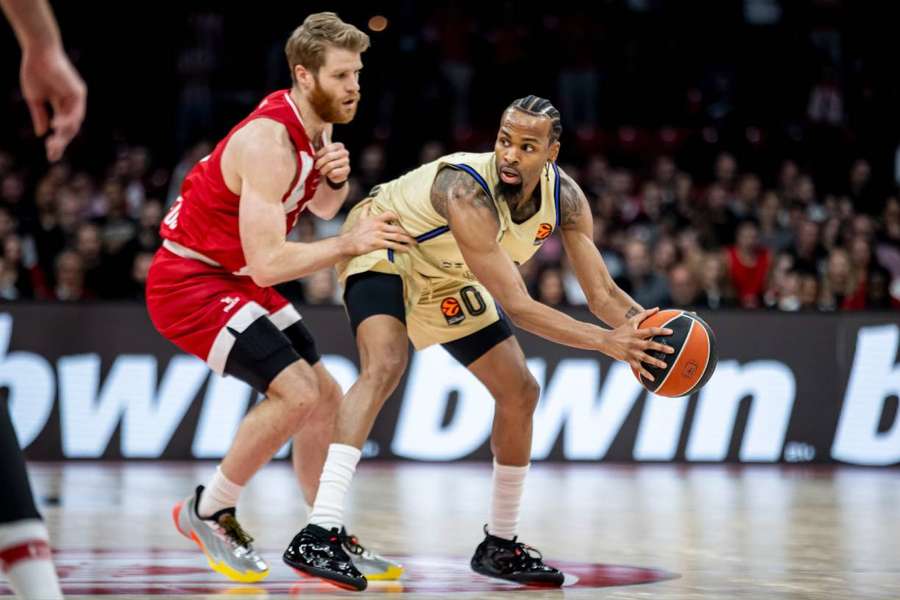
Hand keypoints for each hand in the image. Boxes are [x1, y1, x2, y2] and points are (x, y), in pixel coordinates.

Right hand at [20, 46, 85, 161]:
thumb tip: (42, 134)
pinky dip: (66, 120)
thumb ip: (40, 116)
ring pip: (73, 123)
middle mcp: (72, 103)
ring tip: (53, 145)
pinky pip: (74, 112)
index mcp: (63, 105)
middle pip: (70, 129)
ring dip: (63, 136)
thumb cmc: (35, 72)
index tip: (50, 156)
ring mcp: (77, 98)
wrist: (37, 53)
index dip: (57, 142)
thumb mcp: (35, 98)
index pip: (62, 128)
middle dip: (61, 143)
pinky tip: (55, 127)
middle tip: (52, 155)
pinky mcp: (78, 92)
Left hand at [315, 141, 349, 184]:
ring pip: (330, 165)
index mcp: (339, 146)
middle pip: (328, 156)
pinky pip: (333, 172)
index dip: (319, 154)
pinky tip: (329, 174)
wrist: (335, 174)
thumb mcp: (324, 154)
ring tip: (322, 171)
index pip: (327, 148)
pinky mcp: (347, 170)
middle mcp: (345, 152)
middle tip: (316, 167)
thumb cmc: (328, 162)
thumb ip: (319, 149)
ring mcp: (346, 161)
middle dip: (320, 162)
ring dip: (323, 170)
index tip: (314, 158)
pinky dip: (329, 175)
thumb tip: (308, 148)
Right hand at [343, 208, 415, 254]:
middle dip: (407, 232)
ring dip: (407, 240)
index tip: (405, 222)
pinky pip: (392, 245)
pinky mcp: (377, 244)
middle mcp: (378, 226)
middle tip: (415, 236)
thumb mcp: (360, 219)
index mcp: (375, 219)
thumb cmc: (355, 232)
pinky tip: (407, 250)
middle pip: (397, 228)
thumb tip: (368, 203)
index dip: (398, 217)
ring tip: (414, 243)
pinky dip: (401, 247)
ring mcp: (378, 235)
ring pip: (397, 236)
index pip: (390, 214)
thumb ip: (365, 211)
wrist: (348, 243)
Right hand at [603, 307, 674, 381]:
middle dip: (661, 348)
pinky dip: (645, 373)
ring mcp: (631, 352)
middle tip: (672, 350)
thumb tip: (657, 308)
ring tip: (665, 365)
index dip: (660, 331)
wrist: (605, 340)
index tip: (671, 332)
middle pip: (650, 345)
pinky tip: (653, 378)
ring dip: (655, 362)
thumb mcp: (631, 321)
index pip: (650, 331)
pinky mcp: (628, 359)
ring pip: (645, 358)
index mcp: (636, 333)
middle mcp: (634, 342)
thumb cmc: (621, 330)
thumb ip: (644, 314)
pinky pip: (638, 367)